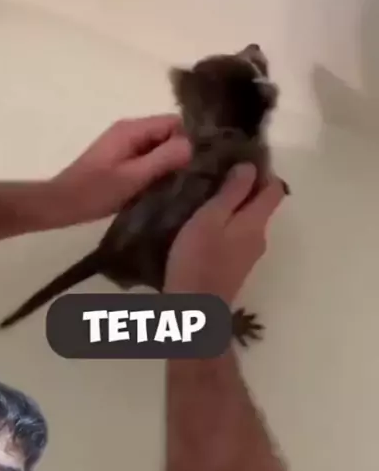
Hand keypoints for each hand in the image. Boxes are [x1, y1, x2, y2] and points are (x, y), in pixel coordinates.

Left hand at [47, 116, 190, 226]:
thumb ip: (164, 158)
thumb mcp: (133, 176)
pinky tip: (166, 187)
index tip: (207, 161)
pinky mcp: (122, 159)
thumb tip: (195, 145)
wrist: (61, 204)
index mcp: (132, 129)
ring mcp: (125, 145)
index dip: (193, 138)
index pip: (176, 122)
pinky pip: (150, 158)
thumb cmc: (95, 191)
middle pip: (170, 133)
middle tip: (198, 176)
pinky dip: (160, 170)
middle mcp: (130, 130)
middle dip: (184, 152)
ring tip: (185, 183)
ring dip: (172, 163)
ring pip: (161, 147)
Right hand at [165, 163, 286, 303]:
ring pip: (248, 221)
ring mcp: (249, 255)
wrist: (194, 311)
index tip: (240, 159)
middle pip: (262, 205)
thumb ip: (231, 193)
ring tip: (207, 196)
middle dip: (246, 188)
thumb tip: (251, 167)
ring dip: (234, 207)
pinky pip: (238, 236)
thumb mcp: (209, 219)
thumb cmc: (198, 260)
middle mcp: (260, 237)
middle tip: (218, 174)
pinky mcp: (235, 266)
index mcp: (257, 223)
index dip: (263, 172)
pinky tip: (205, 224)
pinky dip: (227, 224)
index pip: (275, 189)